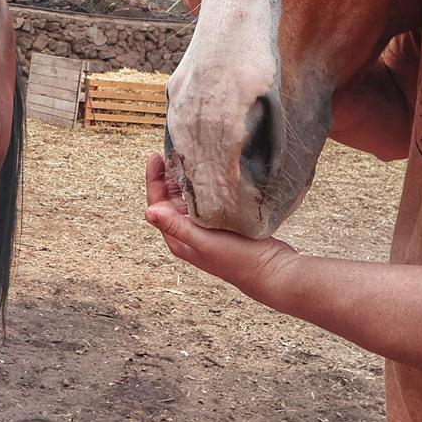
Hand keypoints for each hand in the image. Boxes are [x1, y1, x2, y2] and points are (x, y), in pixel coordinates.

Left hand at [143, 153, 298, 304]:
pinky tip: (211, 172)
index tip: (156, 156)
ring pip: (189, 196)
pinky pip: (207, 199)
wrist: (272, 270)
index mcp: (179, 238)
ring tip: (188, 156)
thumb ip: (177, 227)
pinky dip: (205, 185)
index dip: (154, 179)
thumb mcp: (204, 241)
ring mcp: (206, 227)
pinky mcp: (222, 222)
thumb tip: (149, 211)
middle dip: (169, 174)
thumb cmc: (239, 261)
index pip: (157, 204)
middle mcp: (189, 232)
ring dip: (187, 178)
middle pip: (171, 198)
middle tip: (173, 150)